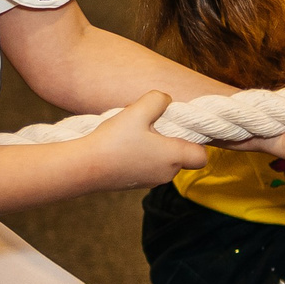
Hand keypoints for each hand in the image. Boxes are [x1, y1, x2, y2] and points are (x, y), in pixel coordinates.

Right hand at [85, 90, 210, 188]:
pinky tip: (122, 143)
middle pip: (181, 155)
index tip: (180, 127)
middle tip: (149, 123)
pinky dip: (140, 154)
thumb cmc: (113, 140)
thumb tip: (165, 100)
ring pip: (162, 159)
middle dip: (170, 138)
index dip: (197, 141)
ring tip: (132, 131)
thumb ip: (158, 100)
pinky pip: (146, 165)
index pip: (201, 156)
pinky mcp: (134, 183)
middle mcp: (166, 173)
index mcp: (173, 157)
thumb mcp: (138, 110)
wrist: (83, 167)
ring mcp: (150, 180)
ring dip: (154, 144)